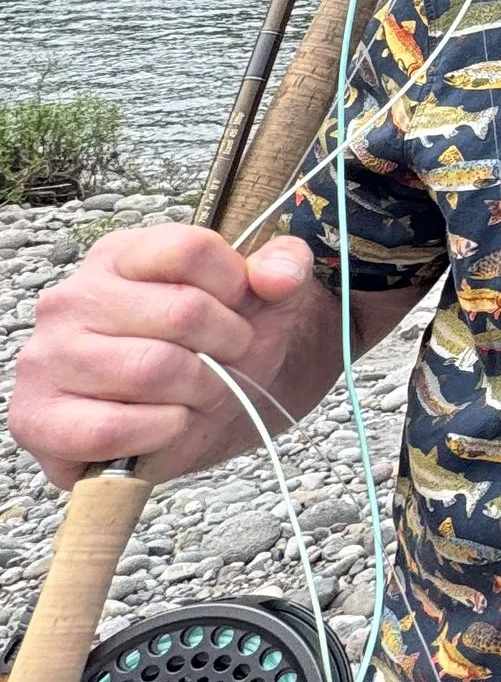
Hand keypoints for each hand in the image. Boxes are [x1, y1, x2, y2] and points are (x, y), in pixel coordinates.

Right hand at [7, 225, 334, 488]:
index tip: (240, 310)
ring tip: (198, 396)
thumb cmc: (215, 349)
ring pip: (153, 368)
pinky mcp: (35, 418)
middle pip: (182, 311)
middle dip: (227, 348)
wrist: (188, 418)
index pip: (190, 249)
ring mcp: (47, 357)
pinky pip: (108, 429)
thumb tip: (280, 275)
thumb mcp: (261, 300)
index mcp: (120, 256)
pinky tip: (167, 424)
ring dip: (198, 393)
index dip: (236, 286)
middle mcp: (71, 298)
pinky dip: (158, 432)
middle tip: (226, 365)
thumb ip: (283, 268)